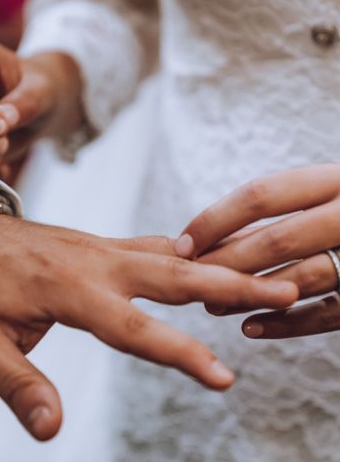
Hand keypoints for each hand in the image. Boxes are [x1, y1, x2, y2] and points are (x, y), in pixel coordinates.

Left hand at [0, 204, 296, 439]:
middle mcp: (89, 261)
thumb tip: (51, 430)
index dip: (180, 354)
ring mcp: (93, 246)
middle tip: (283, 289)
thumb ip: (17, 384)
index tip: (223, 377)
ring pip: (167, 255)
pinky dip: (184, 254)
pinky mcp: (91, 245)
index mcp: (64, 288)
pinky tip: (203, 261)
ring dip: (216, 266)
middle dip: (229, 285)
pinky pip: (147, 246)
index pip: (133, 327)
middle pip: (171, 274)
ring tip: (263, 273)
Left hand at [175, 164, 339, 335]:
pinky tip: (251, 327)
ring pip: (303, 277)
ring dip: (251, 294)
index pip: (262, 195)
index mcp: (335, 179)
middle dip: (227, 263)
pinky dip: (289, 322)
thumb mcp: (325, 193)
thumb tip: (207, 236)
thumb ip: (282, 209)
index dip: (215, 220)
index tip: (181, 243)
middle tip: (190, 279)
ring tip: (212, 306)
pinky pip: (332, 313)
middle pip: (278, 239)